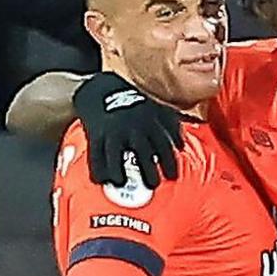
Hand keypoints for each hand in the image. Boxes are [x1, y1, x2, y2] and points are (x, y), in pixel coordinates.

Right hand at [72, 72, 182, 188]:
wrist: (102, 90)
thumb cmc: (135, 105)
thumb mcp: (156, 109)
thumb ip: (170, 125)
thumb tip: (181, 146)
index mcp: (149, 121)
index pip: (163, 144)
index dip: (169, 162)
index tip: (173, 177)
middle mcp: (132, 127)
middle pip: (142, 153)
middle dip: (148, 171)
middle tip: (153, 185)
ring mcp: (113, 131)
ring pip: (115, 155)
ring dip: (118, 171)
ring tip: (121, 184)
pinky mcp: (95, 135)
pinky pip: (95, 154)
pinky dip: (97, 169)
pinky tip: (100, 181)